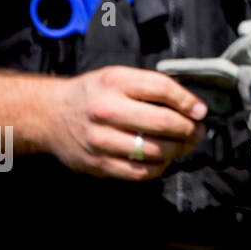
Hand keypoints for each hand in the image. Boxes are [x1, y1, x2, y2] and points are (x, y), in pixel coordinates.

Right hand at [44, 66, 208, 179]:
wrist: (50, 115)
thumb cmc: (94, 94)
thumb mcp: (118, 77)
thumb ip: (152, 87)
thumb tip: (193, 107)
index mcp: (114, 82)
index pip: (162, 89)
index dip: (188, 101)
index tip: (201, 111)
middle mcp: (105, 110)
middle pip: (162, 122)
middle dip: (188, 129)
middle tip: (198, 130)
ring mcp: (100, 139)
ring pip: (154, 150)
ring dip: (179, 150)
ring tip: (186, 145)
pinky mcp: (97, 164)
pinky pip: (139, 172)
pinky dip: (159, 167)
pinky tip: (164, 159)